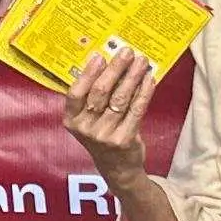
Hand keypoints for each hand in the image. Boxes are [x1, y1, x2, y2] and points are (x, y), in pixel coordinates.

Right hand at [61, 46, 155, 181]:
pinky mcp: (124, 139)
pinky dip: (144, 92)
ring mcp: (105, 136)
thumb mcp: (88, 120)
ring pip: (120, 99)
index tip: (100, 56)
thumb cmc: (102, 136)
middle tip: (126, 52)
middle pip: (100, 92)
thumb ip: (93, 97)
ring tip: (141, 61)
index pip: (75, 93)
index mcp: (72, 121)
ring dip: (132, 77)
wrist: (117, 168)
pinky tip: (149, 79)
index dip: (88, 73)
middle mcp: (85, 129)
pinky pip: (136, 110)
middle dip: (115, 69)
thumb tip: (109, 63)